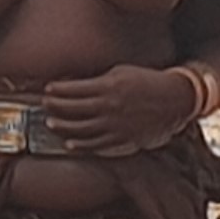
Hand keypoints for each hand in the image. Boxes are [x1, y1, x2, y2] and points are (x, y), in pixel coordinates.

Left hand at [39, 64, 205, 155]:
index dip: (58, 90)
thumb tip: (75, 85)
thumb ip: (98, 79)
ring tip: (51, 124)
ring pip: (81, 130)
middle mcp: (110, 107)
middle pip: (73, 109)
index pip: (74, 89)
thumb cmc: (147, 82)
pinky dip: (81, 146)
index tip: (48, 90)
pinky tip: (70, 144)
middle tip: (44, 106)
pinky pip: (97, 145)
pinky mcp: (123, 140)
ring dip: (63, 127)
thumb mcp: (121, 72)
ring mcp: (116, 126)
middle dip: (55, 107)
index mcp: (109, 86)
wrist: (174, 100)